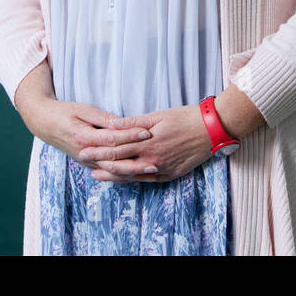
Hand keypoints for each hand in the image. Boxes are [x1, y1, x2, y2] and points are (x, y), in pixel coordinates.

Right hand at [24, 98, 155, 171]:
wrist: (44, 123)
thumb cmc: (65, 112)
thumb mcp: (83, 109)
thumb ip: (103, 118)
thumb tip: (122, 123)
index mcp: (85, 137)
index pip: (112, 139)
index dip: (130, 135)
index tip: (147, 132)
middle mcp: (86, 153)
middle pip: (115, 160)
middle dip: (137, 161)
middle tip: (157, 159)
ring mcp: (86, 161)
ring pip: (113, 170)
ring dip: (133, 171)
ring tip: (152, 169)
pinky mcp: (88, 164)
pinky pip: (108, 171)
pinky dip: (123, 174)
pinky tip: (138, 174)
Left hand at [83, 104, 214, 182]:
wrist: (212, 130)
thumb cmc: (186, 118)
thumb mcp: (158, 115)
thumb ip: (135, 123)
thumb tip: (114, 125)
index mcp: (147, 143)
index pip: (117, 148)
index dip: (98, 150)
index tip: (83, 149)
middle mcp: (152, 159)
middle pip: (120, 164)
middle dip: (100, 163)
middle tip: (83, 161)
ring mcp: (161, 169)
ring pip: (131, 175)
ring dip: (113, 176)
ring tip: (96, 175)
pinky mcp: (170, 174)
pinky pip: (147, 180)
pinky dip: (132, 179)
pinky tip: (123, 179)